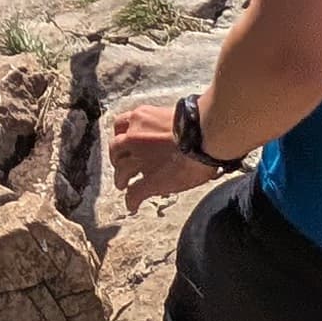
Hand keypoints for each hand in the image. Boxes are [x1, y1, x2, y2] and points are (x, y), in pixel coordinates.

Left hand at [105, 98, 221, 209]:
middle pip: (116, 150)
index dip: (121, 137)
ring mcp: (139, 160)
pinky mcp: (149, 181)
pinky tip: (133, 205)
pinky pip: (134, 193)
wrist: (206, 135)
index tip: (124, 142)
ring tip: (123, 185)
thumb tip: (172, 130)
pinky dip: (132, 201)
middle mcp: (134, 137)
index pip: (121, 125)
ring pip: (121, 173)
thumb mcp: (175, 115)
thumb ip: (164, 123)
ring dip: (121, 180)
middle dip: (118, 159)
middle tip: (122, 165)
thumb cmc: (198, 122)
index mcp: (142, 118)